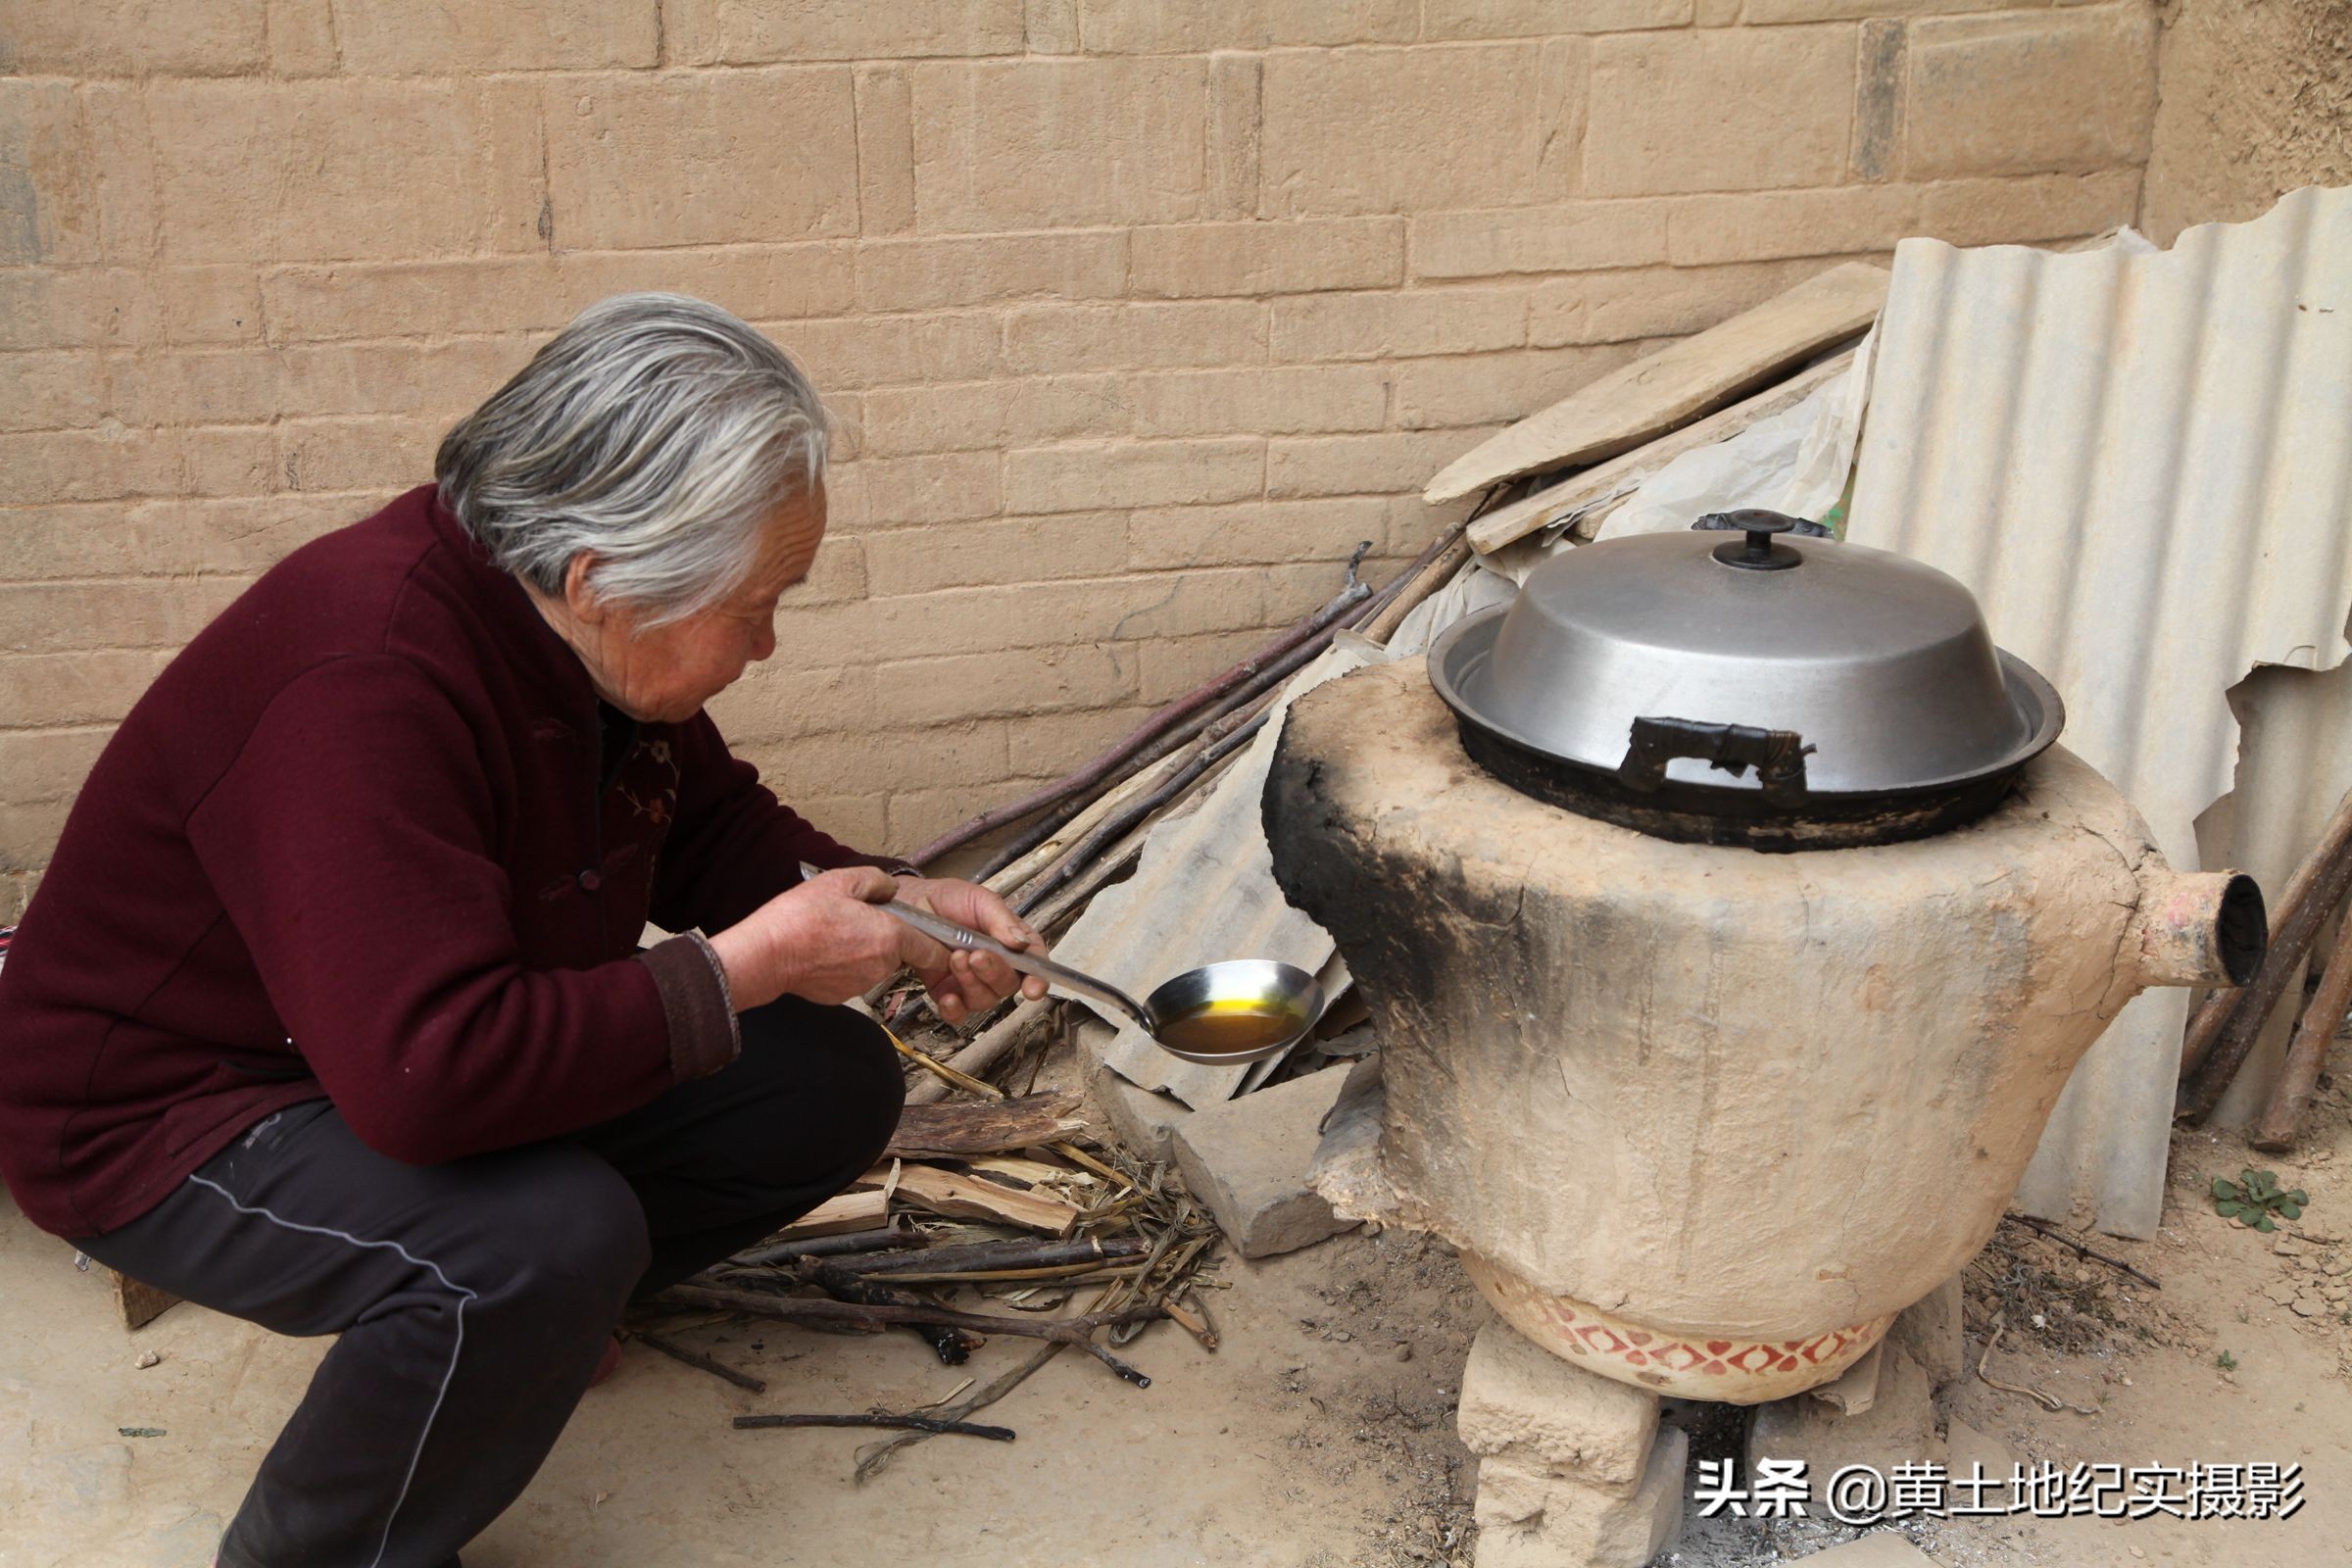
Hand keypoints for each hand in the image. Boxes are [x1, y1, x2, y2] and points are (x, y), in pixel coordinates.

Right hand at [706, 867, 950, 1011]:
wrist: (767, 955)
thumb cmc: (801, 918)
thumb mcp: (841, 881)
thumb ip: (876, 881)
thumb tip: (890, 889)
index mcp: (890, 937)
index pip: (933, 949)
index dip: (936, 941)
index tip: (933, 933)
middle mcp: (882, 965)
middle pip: (901, 952)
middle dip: (889, 938)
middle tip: (861, 919)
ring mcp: (862, 984)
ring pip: (877, 964)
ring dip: (865, 951)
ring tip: (837, 933)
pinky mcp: (843, 995)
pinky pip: (854, 976)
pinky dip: (846, 965)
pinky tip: (825, 950)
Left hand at [891, 875, 1050, 1026]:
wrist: (910, 904)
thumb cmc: (948, 899)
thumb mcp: (978, 899)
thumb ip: (1000, 919)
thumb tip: (1021, 943)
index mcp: (1010, 942)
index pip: (1034, 963)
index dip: (1039, 978)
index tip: (1033, 987)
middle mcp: (995, 965)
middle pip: (1009, 983)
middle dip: (995, 972)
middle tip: (977, 955)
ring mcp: (971, 982)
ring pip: (984, 999)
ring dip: (972, 983)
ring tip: (955, 958)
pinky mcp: (946, 992)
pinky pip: (957, 1014)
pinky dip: (954, 1010)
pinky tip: (947, 997)